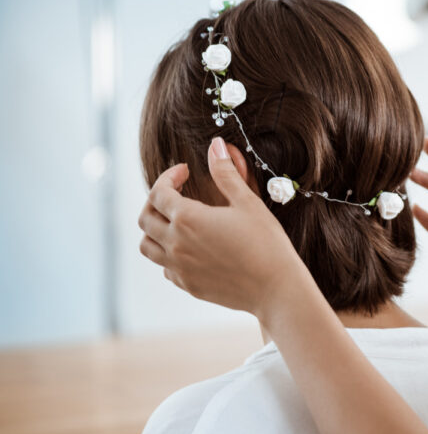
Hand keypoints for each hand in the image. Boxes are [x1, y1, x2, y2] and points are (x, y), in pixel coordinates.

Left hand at [137, 137, 311, 318]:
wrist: (276, 288)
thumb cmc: (267, 243)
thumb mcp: (247, 202)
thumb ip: (226, 173)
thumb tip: (216, 145)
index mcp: (188, 219)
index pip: (158, 192)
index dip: (169, 176)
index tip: (184, 171)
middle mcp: (176, 244)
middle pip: (145, 218)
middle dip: (156, 200)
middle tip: (176, 193)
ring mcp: (179, 268)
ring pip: (147, 246)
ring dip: (155, 229)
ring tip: (176, 221)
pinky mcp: (188, 286)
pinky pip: (165, 267)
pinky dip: (168, 254)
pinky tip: (190, 247)